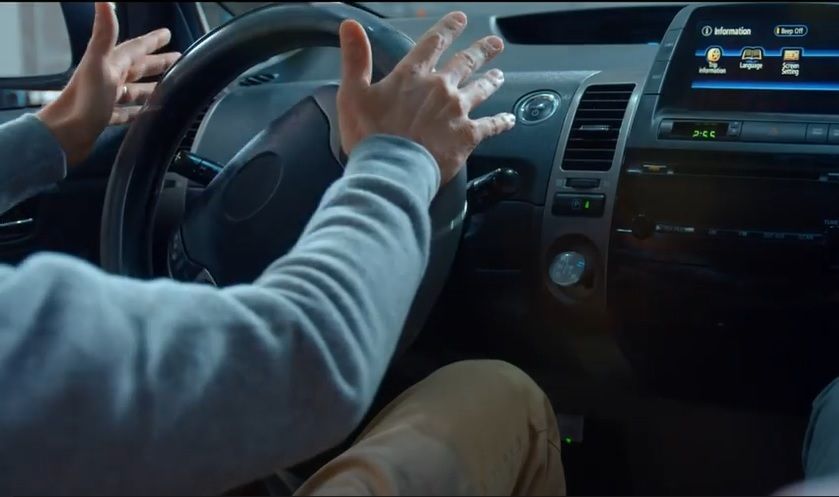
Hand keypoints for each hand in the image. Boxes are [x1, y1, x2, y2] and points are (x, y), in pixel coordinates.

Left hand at [37, 2, 180, 165]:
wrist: (65, 133)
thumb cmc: (83, 100)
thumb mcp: (98, 62)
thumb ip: (104, 32)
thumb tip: (104, 0)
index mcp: (110, 64)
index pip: (136, 48)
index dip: (152, 40)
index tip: (167, 34)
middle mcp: (109, 78)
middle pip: (138, 68)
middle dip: (157, 63)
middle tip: (177, 59)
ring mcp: (107, 99)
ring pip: (135, 90)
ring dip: (152, 87)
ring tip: (169, 88)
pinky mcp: (106, 119)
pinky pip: (128, 112)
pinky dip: (139, 111)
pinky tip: (147, 114)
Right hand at [337, 11, 514, 185]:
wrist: (392, 170)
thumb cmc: (369, 135)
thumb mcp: (353, 94)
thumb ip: (355, 58)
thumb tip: (350, 25)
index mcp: (413, 75)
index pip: (433, 42)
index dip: (448, 28)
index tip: (460, 19)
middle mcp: (440, 87)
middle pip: (466, 62)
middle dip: (481, 50)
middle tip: (494, 43)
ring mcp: (457, 111)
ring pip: (481, 89)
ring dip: (491, 80)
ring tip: (499, 75)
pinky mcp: (468, 135)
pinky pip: (491, 125)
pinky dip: (502, 122)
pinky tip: (509, 119)